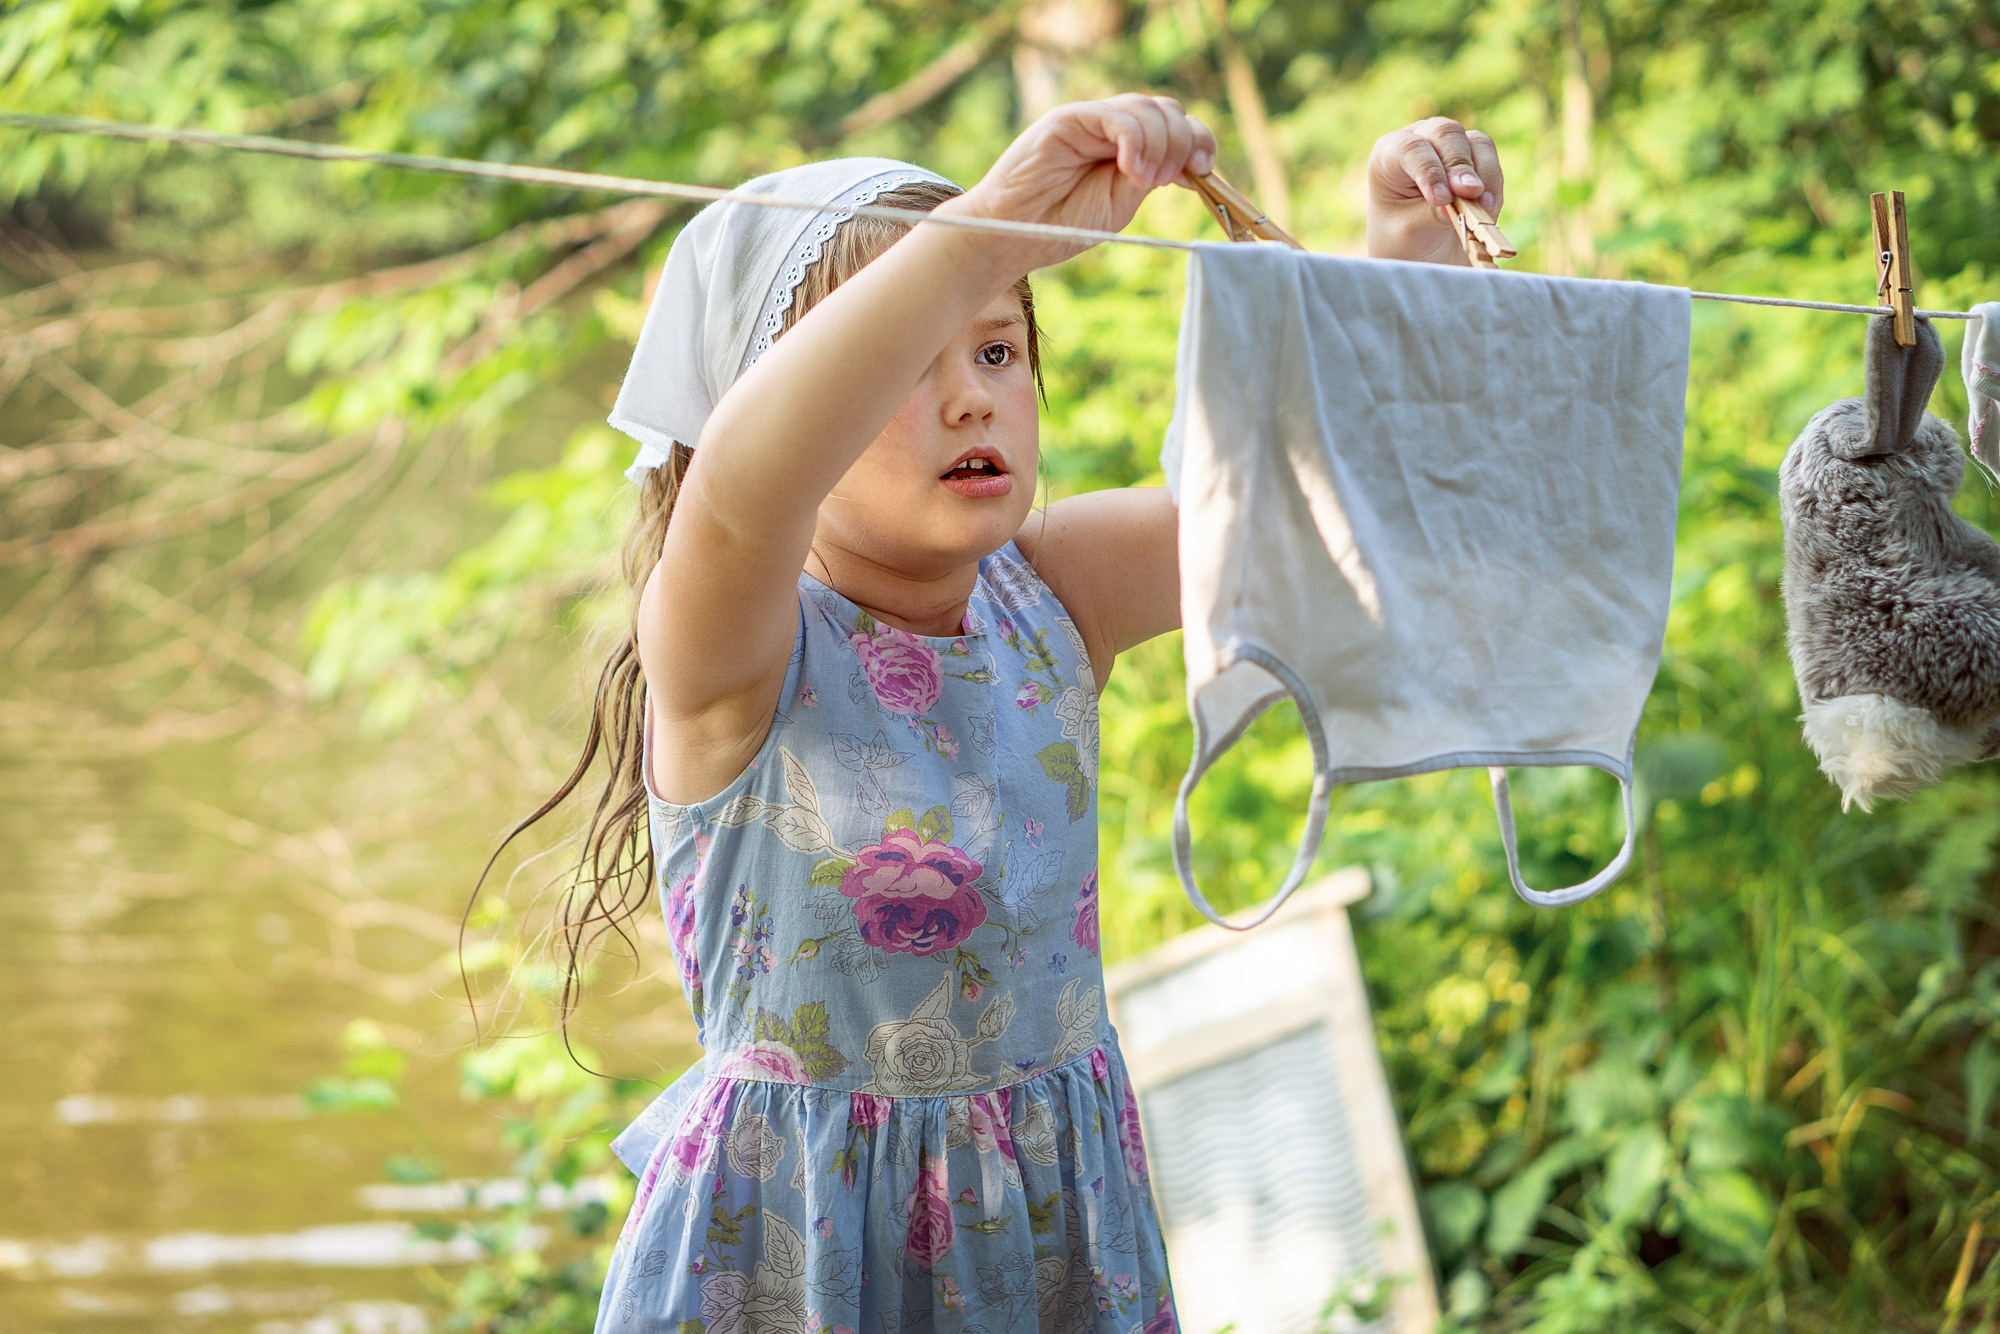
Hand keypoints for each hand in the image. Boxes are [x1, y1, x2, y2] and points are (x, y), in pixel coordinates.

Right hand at [946, 95, 1217, 270]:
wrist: (1014, 234)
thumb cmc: (1060, 225)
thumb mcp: (1121, 204)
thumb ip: (1151, 177)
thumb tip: (1192, 162)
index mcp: (1129, 148)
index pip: (1177, 124)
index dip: (1199, 142)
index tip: (1203, 172)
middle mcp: (1112, 127)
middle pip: (1168, 110)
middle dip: (1181, 144)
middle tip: (1163, 181)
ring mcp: (1091, 120)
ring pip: (1147, 109)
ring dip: (1159, 146)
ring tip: (1141, 180)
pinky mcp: (1070, 118)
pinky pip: (1117, 116)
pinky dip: (1134, 142)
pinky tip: (1130, 170)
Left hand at [1365, 117, 1505, 265]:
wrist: (1422, 257)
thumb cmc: (1405, 242)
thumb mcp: (1412, 231)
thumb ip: (1437, 211)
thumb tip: (1471, 192)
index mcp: (1388, 155)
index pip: (1410, 148)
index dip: (1429, 170)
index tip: (1441, 200)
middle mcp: (1418, 141)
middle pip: (1446, 133)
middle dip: (1460, 165)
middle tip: (1470, 194)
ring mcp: (1448, 145)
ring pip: (1475, 142)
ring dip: (1483, 175)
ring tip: (1482, 208)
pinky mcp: (1474, 156)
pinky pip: (1491, 159)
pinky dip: (1493, 184)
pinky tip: (1486, 209)